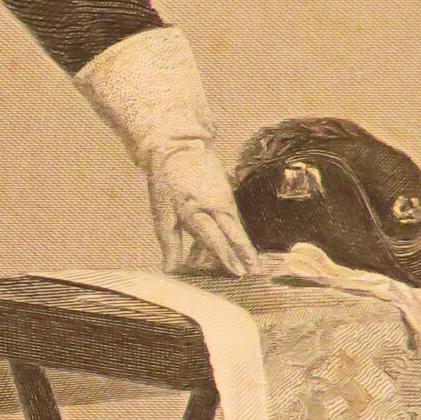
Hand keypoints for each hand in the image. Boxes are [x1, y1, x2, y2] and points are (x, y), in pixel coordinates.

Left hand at [144, 141, 261, 277]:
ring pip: (235, 227)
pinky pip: (231, 220)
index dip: (226, 256)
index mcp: (195, 211)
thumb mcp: (162, 213)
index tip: (237, 271)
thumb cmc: (166, 182)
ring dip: (244, 246)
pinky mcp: (227, 196)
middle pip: (233, 233)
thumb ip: (170, 243)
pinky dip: (234, 235)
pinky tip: (242, 249)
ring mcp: (223, 201)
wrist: (179, 148)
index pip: (214, 238)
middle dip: (245, 254)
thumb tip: (170, 270)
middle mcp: (214, 206)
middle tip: (258, 271)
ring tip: (255, 264)